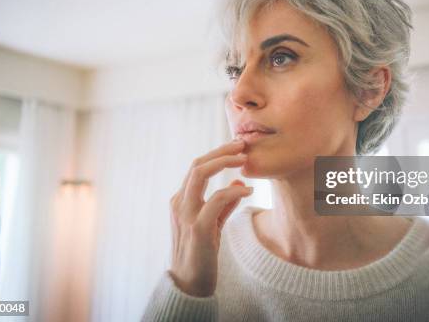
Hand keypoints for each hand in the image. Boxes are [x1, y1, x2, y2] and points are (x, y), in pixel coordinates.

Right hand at [168, 139, 252, 296]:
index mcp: (181, 200)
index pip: (197, 167)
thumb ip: (225, 203)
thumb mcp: (213, 223)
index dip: (217, 154)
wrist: (190, 284)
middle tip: (242, 145)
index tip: (237, 146)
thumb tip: (239, 182)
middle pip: (197, 164)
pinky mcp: (198, 228)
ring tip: (244, 159)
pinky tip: (249, 191)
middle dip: (221, 151)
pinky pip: (216, 200)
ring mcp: (186, 215)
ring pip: (200, 174)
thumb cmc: (201, 253)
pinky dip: (233, 192)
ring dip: (223, 162)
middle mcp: (179, 203)